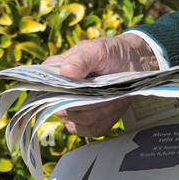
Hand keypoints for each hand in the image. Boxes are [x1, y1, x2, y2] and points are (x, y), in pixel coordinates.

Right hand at [41, 33, 159, 137]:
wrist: (131, 64)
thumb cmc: (110, 53)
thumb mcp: (96, 50)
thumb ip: (80, 59)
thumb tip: (66, 72)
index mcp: (53, 75)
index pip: (46, 91)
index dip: (65, 92)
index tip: (86, 85)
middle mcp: (57, 96)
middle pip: (66, 110)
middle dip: (91, 100)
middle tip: (107, 87)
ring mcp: (71, 113)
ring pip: (82, 121)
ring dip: (103, 109)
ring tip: (113, 94)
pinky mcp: (86, 125)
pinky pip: (93, 129)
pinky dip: (108, 118)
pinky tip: (115, 104)